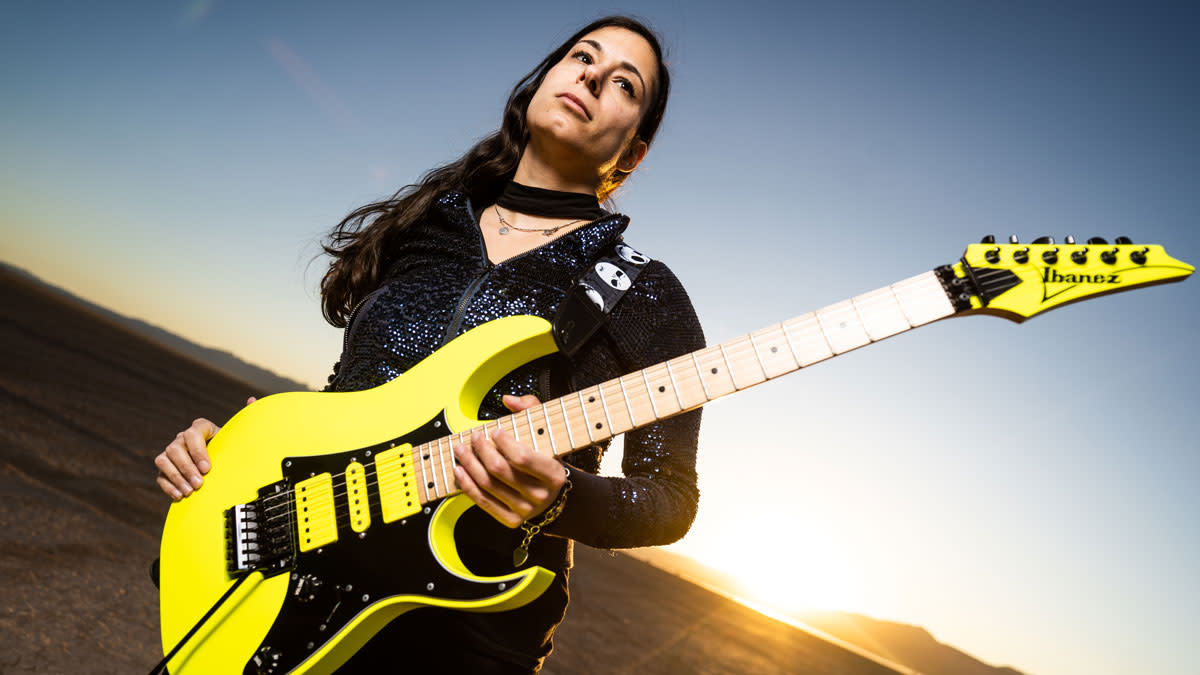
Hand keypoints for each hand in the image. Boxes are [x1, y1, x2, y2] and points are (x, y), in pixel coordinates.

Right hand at [155, 396, 255, 499]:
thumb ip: (246, 417)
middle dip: (187, 468)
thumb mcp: (237, 436)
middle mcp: (182, 438)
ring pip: (164, 460)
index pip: (193, 434)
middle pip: (175, 449)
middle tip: (199, 483)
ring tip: (190, 491)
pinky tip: (180, 495)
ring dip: (176, 477)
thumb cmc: (230, 449)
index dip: (198, 451)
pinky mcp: (165, 469)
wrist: (221, 464)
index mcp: (200, 428)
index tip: (208, 468)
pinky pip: (160, 475)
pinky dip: (169, 486)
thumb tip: (252, 399)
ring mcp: (171, 453)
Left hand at [452, 394, 567, 527]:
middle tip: (473, 437)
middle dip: (481, 450)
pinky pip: (483, 502)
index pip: (522, 458)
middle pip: (500, 470)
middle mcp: (539, 495)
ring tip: (460, 450)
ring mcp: (524, 510)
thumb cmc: (548, 462)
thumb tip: (508, 399)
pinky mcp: (510, 520)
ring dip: (469, 465)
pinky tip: (459, 471)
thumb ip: (531, 410)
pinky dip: (467, 485)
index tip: (495, 431)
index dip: (504, 443)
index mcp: (553, 474)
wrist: (556, 499)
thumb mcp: (548, 435)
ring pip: (488, 485)